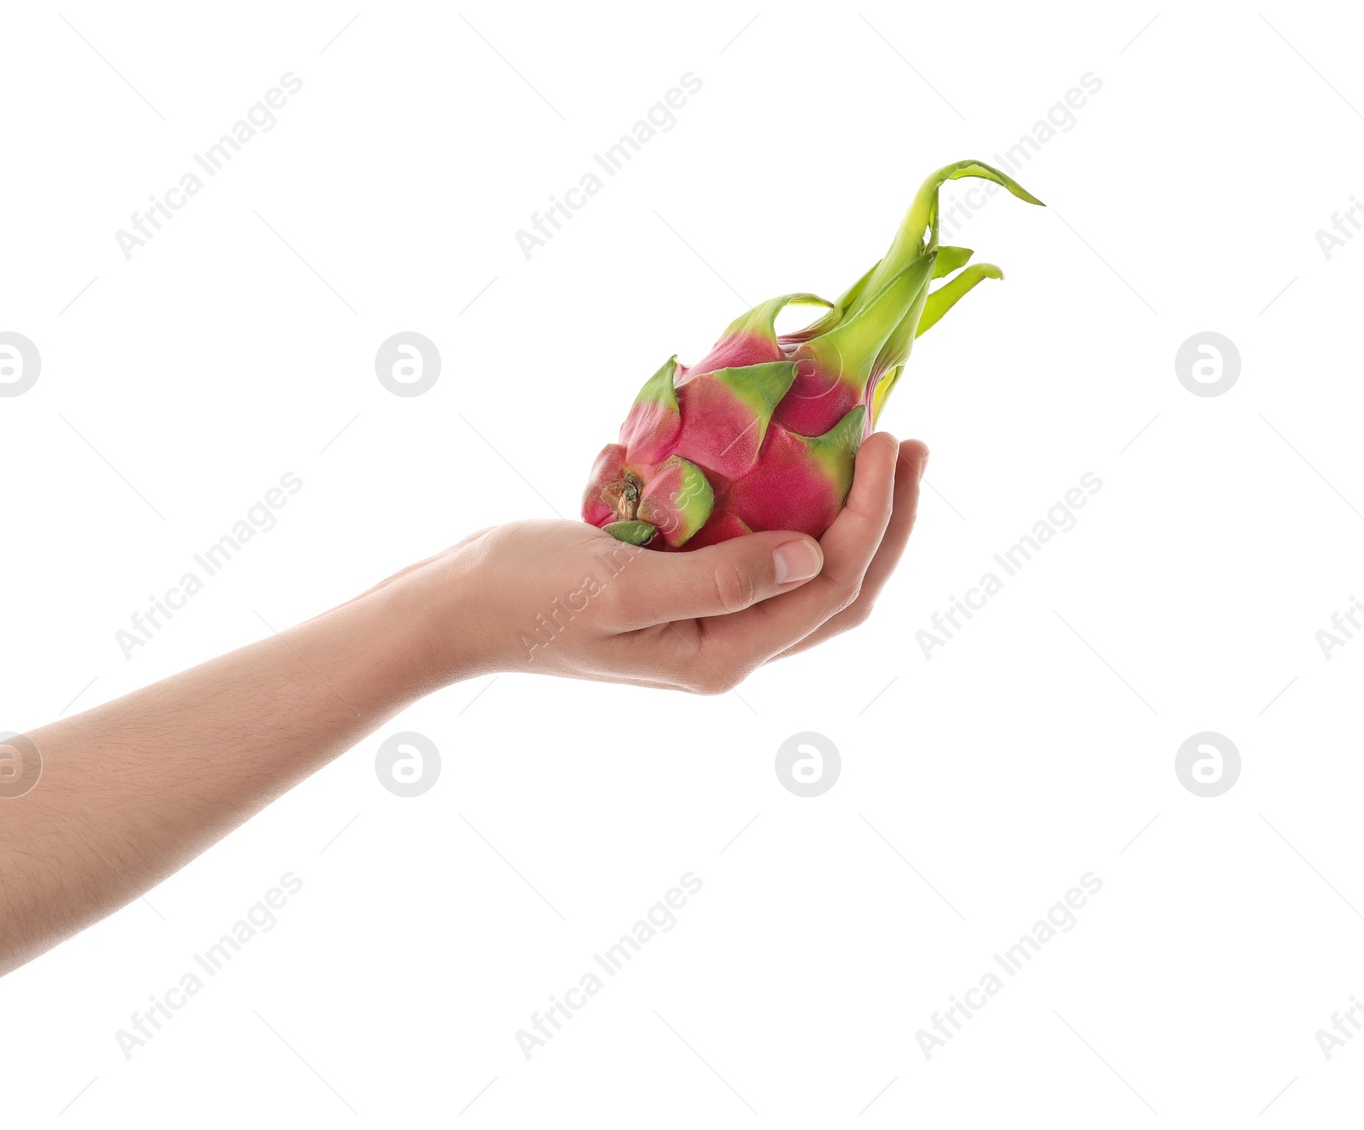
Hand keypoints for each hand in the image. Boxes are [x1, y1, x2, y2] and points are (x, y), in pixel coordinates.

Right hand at [415, 433, 927, 691]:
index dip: (872, 515)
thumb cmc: (527, 597)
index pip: (830, 588)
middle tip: (906, 441)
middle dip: (885, 519)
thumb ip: (718, 579)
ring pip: (807, 572)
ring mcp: (707, 619)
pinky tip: (792, 459)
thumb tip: (811, 556)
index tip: (883, 438)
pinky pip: (759, 551)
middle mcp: (727, 646)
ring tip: (872, 446)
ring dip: (848, 512)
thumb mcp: (622, 587)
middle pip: (839, 590)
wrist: (457, 606)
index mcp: (722, 656)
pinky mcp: (683, 587)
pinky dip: (789, 507)